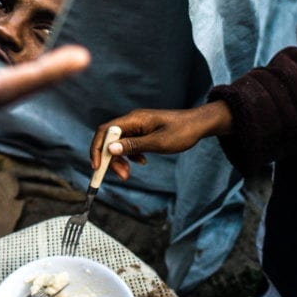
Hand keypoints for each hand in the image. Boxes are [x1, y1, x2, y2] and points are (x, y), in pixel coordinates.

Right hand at [89, 101, 232, 179]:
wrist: (199, 125)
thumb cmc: (182, 132)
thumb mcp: (158, 143)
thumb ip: (133, 146)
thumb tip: (110, 149)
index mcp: (134, 120)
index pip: (105, 131)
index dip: (97, 148)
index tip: (98, 167)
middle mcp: (132, 121)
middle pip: (109, 139)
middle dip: (110, 159)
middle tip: (122, 176)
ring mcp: (137, 126)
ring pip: (118, 143)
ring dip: (120, 159)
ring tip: (128, 174)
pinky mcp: (143, 132)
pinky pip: (128, 144)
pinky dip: (130, 155)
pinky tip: (141, 162)